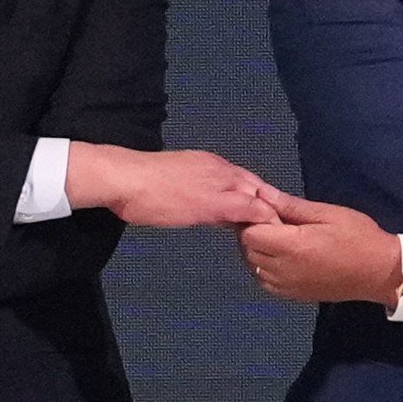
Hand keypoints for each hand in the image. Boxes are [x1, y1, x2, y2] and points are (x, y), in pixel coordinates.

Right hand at [64, 143, 284, 228]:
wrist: (125, 179)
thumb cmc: (138, 184)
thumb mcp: (173, 186)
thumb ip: (195, 194)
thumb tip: (207, 210)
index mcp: (209, 163)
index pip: (243, 180)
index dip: (255, 197)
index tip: (261, 215)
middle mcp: (221, 170)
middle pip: (257, 187)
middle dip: (269, 206)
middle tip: (277, 229)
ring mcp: (220, 184)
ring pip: (259, 197)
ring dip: (269, 215)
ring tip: (276, 237)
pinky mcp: (217, 203)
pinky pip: (252, 211)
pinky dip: (263, 222)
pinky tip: (267, 236)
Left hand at [238, 194, 402, 305]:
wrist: (380, 273)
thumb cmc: (359, 238)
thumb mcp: (328, 213)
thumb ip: (290, 206)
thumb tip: (262, 193)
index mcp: (291, 247)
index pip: (248, 233)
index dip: (255, 219)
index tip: (271, 212)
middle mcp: (282, 270)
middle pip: (247, 249)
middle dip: (255, 233)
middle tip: (278, 223)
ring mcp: (285, 286)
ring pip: (252, 265)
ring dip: (259, 251)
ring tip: (283, 239)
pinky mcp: (290, 295)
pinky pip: (264, 280)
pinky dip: (266, 267)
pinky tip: (284, 257)